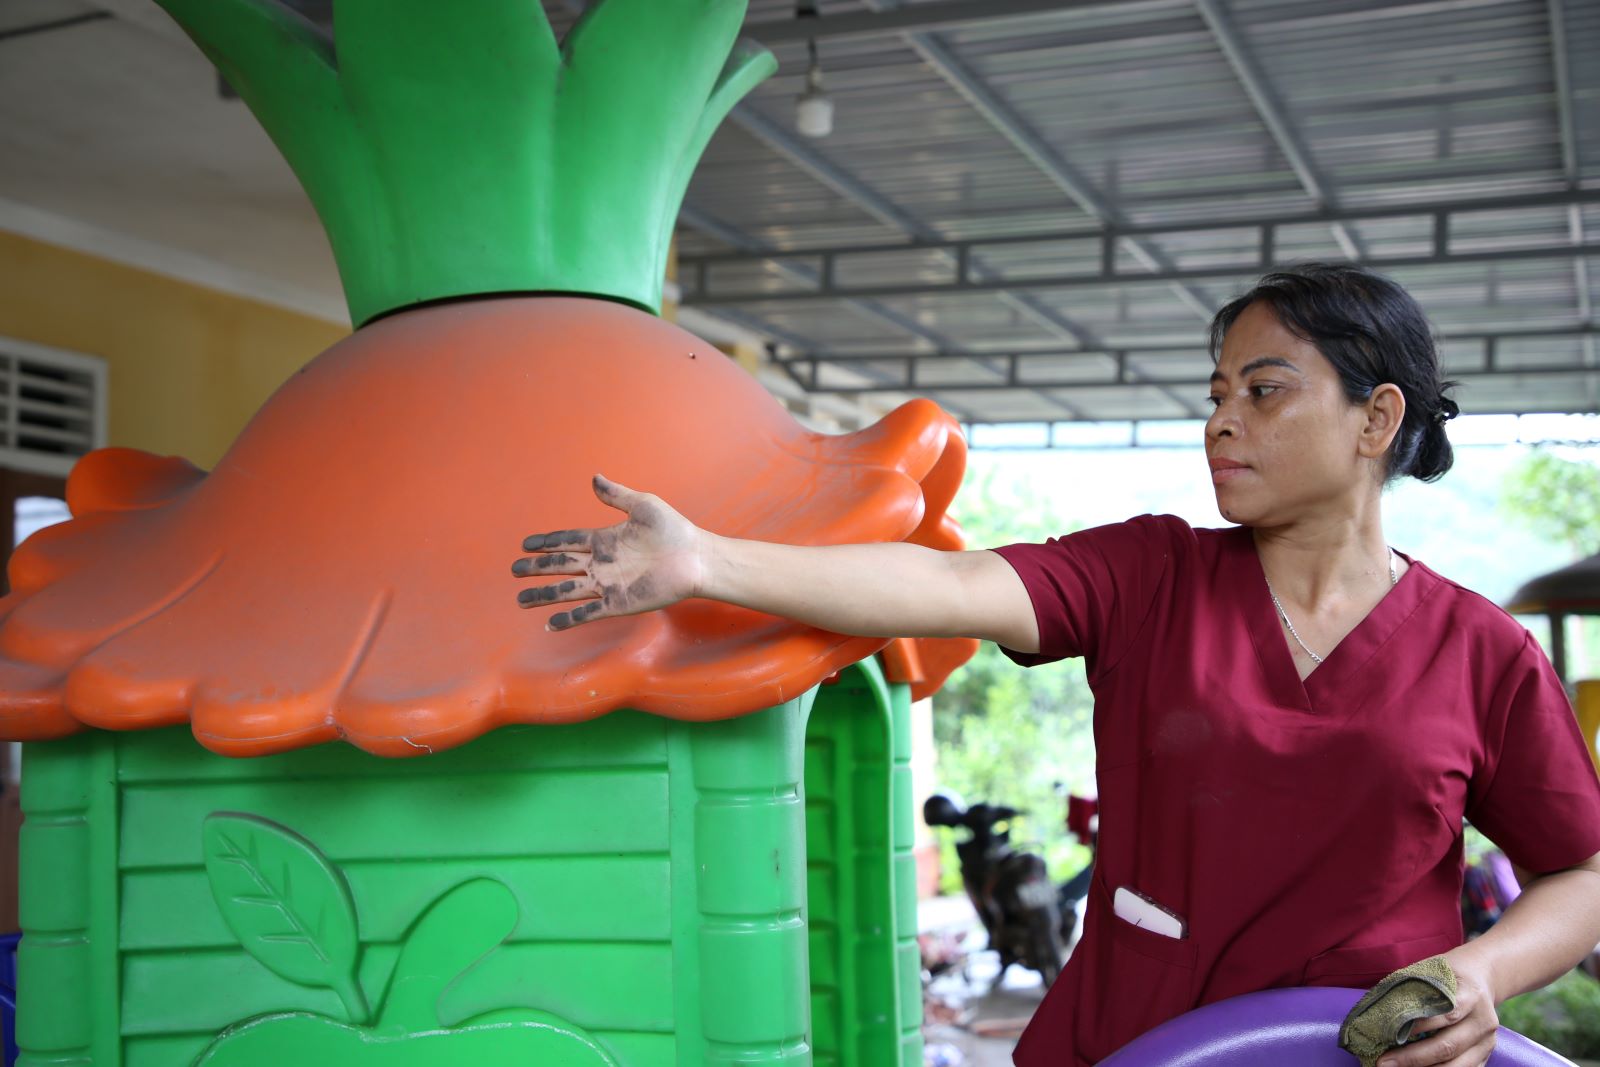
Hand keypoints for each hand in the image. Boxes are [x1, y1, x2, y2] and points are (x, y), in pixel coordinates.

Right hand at [513, 475, 708, 630]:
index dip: (546, 542)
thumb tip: (594, 477)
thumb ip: (616, 495)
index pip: (567, 541)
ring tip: (521, 599)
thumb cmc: (674, 530)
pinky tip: (551, 623)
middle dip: (536, 568)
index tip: (526, 544)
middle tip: (514, 570)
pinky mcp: (618, 602)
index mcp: (604, 539)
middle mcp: (602, 563)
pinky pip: (588, 612)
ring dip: (544, 595)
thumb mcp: (643, 506)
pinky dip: (569, 619)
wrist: (695, 559)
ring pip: (567, 591)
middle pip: (560, 566)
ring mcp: (608, 584)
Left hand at [1376, 952, 1497, 1066]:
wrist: (1482, 976)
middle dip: (1414, 1058)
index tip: (1391, 1035)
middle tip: (1384, 1062)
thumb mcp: (1432, 971)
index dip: (1419, 1027)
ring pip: (1457, 1065)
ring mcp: (1487, 1041)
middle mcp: (1483, 1021)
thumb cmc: (1448, 973)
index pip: (1445, 1015)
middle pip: (1448, 1046)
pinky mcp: (1485, 1054)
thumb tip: (1378, 1013)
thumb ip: (1412, 991)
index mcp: (1471, 995)